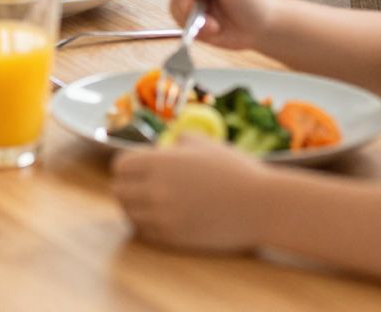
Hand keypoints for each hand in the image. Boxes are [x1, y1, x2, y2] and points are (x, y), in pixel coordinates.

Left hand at [111, 135, 271, 252]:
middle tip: (143, 186)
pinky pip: (144, 233)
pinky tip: (164, 217)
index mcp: (159, 163)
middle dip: (128, 187)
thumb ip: (179, 141)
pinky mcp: (173, 238)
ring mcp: (162, 217)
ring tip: (153, 202)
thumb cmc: (236, 170)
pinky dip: (148, 225)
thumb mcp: (205, 144)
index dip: (129, 166)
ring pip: (129, 214)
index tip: (140, 168)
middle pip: (119, 192)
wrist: (261, 206)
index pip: (120, 166)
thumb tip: (166, 145)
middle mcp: (154, 190)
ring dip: (136, 208)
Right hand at [167, 0, 275, 50]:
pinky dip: (196, 30)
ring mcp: (194, 2)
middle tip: (197, 14)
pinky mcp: (194, 20)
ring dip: (193, 20)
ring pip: (176, 9)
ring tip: (214, 26)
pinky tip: (214, 30)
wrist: (263, 29)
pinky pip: (182, 25)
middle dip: (186, 5)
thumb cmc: (254, 1)